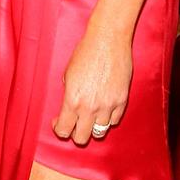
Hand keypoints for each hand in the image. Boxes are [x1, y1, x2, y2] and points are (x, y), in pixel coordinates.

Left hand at [52, 31, 131, 145]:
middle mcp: (90, 107)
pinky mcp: (122, 101)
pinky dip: (107, 118)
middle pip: (81, 138)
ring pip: (99, 132)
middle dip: (75, 133)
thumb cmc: (86, 52)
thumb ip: (68, 94)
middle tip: (74, 123)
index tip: (58, 123)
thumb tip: (70, 107)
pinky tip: (103, 109)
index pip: (63, 130)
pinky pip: (114, 120)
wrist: (108, 40)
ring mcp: (107, 106)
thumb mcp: (68, 73)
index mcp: (72, 99)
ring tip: (90, 115)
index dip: (59, 129)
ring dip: (93, 126)